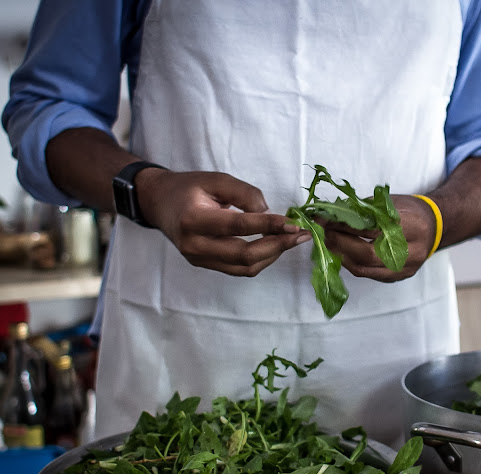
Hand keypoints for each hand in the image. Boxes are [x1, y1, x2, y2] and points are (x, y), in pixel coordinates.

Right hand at [136, 169, 309, 275]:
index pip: (238, 227)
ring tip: (293, 240)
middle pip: (244, 256)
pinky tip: (275, 245)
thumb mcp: (215, 179)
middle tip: (301, 235)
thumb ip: (243, 192)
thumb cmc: (189, 188)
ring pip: (245, 268)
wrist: (159, 203)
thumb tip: (268, 212)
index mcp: (194, 220)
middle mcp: (195, 246)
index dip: (269, 226)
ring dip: (273, 255)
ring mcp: (200, 260)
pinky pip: (240, 269)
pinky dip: (262, 259)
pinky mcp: (206, 265)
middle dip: (278, 246)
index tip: (294, 223)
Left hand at [323, 194, 436, 281]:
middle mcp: (412, 251)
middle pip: (368, 254)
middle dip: (341, 244)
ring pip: (366, 268)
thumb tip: (331, 216)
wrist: (434, 226)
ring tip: (328, 243)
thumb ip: (363, 211)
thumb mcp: (388, 203)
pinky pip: (369, 274)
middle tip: (324, 234)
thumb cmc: (409, 210)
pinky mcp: (399, 277)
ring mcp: (406, 267)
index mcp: (412, 226)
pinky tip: (341, 254)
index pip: (371, 229)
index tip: (327, 220)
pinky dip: (351, 264)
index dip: (345, 226)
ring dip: (342, 256)